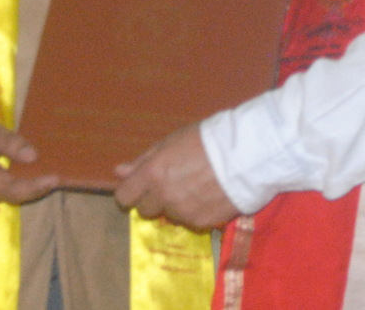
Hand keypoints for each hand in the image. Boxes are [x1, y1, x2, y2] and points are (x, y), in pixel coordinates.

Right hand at [0, 104, 58, 204]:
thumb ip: (9, 143)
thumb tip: (32, 156)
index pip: (15, 188)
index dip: (37, 186)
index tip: (56, 177)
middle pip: (19, 195)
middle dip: (42, 187)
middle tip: (64, 174)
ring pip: (17, 194)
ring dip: (36, 185)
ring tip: (57, 171)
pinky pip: (12, 189)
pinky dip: (28, 182)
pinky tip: (40, 169)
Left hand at [113, 123, 238, 229]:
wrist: (246, 155)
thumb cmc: (206, 140)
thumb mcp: (171, 142)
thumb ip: (143, 160)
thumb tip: (118, 172)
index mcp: (153, 174)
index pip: (125, 196)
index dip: (130, 192)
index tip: (139, 188)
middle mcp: (164, 197)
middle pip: (145, 209)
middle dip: (154, 198)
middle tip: (173, 183)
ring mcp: (183, 213)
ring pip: (170, 215)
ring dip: (176, 205)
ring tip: (196, 186)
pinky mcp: (202, 224)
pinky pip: (190, 221)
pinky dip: (195, 211)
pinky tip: (208, 195)